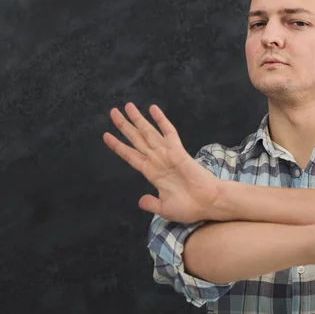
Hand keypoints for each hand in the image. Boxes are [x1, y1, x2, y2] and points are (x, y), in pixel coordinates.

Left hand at [103, 102, 220, 222]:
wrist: (207, 203)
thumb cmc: (189, 207)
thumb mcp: (164, 209)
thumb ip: (151, 204)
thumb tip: (141, 201)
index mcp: (152, 173)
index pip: (131, 156)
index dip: (118, 146)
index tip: (106, 135)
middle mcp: (157, 160)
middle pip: (137, 139)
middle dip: (124, 126)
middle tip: (113, 112)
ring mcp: (167, 154)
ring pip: (148, 133)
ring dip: (137, 119)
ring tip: (126, 106)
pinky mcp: (178, 151)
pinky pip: (168, 132)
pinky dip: (160, 120)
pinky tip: (153, 108)